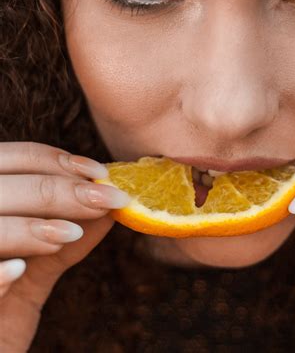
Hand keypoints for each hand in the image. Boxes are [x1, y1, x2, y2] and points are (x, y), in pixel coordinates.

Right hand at [0, 141, 130, 352]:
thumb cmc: (4, 309)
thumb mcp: (36, 267)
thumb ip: (65, 233)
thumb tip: (110, 207)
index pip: (12, 158)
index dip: (56, 160)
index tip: (100, 173)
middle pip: (2, 185)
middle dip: (58, 189)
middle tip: (105, 200)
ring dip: (29, 225)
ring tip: (71, 232)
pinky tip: (18, 272)